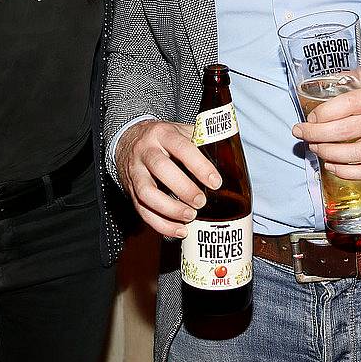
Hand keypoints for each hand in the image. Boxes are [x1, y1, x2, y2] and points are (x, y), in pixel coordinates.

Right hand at [115, 119, 221, 237]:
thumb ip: (201, 142)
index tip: (215, 182)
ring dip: (170, 209)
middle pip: (161, 169)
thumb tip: (231, 161)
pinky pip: (142, 210)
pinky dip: (160, 224)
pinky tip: (179, 230)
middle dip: (183, 189)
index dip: (199, 165)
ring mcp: (135, 171)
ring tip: (190, 217)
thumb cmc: (163, 138)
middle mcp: (146, 150)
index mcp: (163, 133)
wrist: (128, 140)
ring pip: (146, 193)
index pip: (181, 147)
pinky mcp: (131, 190)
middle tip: (201, 202)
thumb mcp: (181, 131)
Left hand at [294, 69, 360, 178]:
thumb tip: (324, 82)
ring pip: (355, 154)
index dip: (322, 113)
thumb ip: (352, 78)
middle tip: (300, 132)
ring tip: (314, 147)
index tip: (310, 116)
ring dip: (328, 153)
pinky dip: (347, 173)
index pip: (345, 106)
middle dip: (316, 133)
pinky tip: (332, 166)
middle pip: (345, 132)